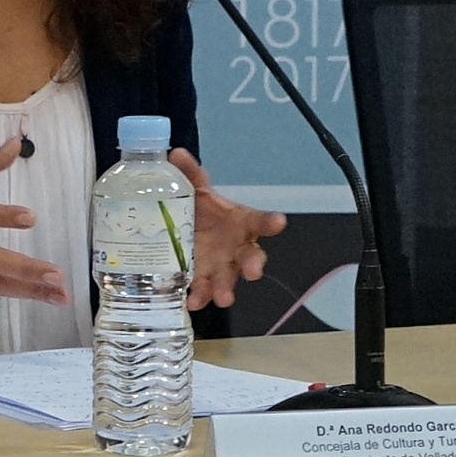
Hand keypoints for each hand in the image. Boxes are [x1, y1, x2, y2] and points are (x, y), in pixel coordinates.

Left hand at [175, 151, 286, 311]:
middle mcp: (237, 247)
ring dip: (226, 288)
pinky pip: (204, 289)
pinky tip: (192, 302)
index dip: (271, 222)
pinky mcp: (204, 277)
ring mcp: (221, 265)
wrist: (187, 228)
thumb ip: (190, 173)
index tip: (280, 221)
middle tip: (253, 272)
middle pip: (251, 256)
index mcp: (242, 222)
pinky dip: (199, 296)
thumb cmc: (204, 209)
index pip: (261, 221)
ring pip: (229, 278)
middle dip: (253, 264)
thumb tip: (176, 154)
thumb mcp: (197, 189)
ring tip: (223, 298)